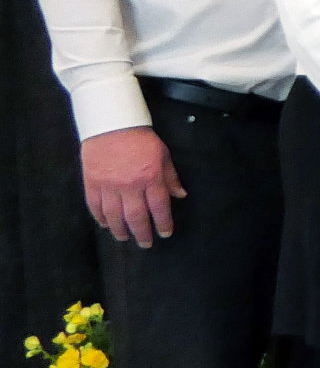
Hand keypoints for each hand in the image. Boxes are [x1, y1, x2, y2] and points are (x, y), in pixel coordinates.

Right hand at [81, 126, 183, 246]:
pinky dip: (100, 217)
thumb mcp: (163, 155)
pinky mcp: (92, 182)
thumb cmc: (141, 138)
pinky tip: (105, 224)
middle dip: (142, 233)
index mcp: (151, 178)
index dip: (163, 223)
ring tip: (124, 238)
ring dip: (120, 229)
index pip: (159, 207)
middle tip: (145, 244)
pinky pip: (95, 205)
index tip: (165, 233)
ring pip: (114, 215)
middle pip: (136, 216)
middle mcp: (130, 185)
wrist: (111, 124)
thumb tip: (180, 195)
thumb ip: (170, 177)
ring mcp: (109, 185)